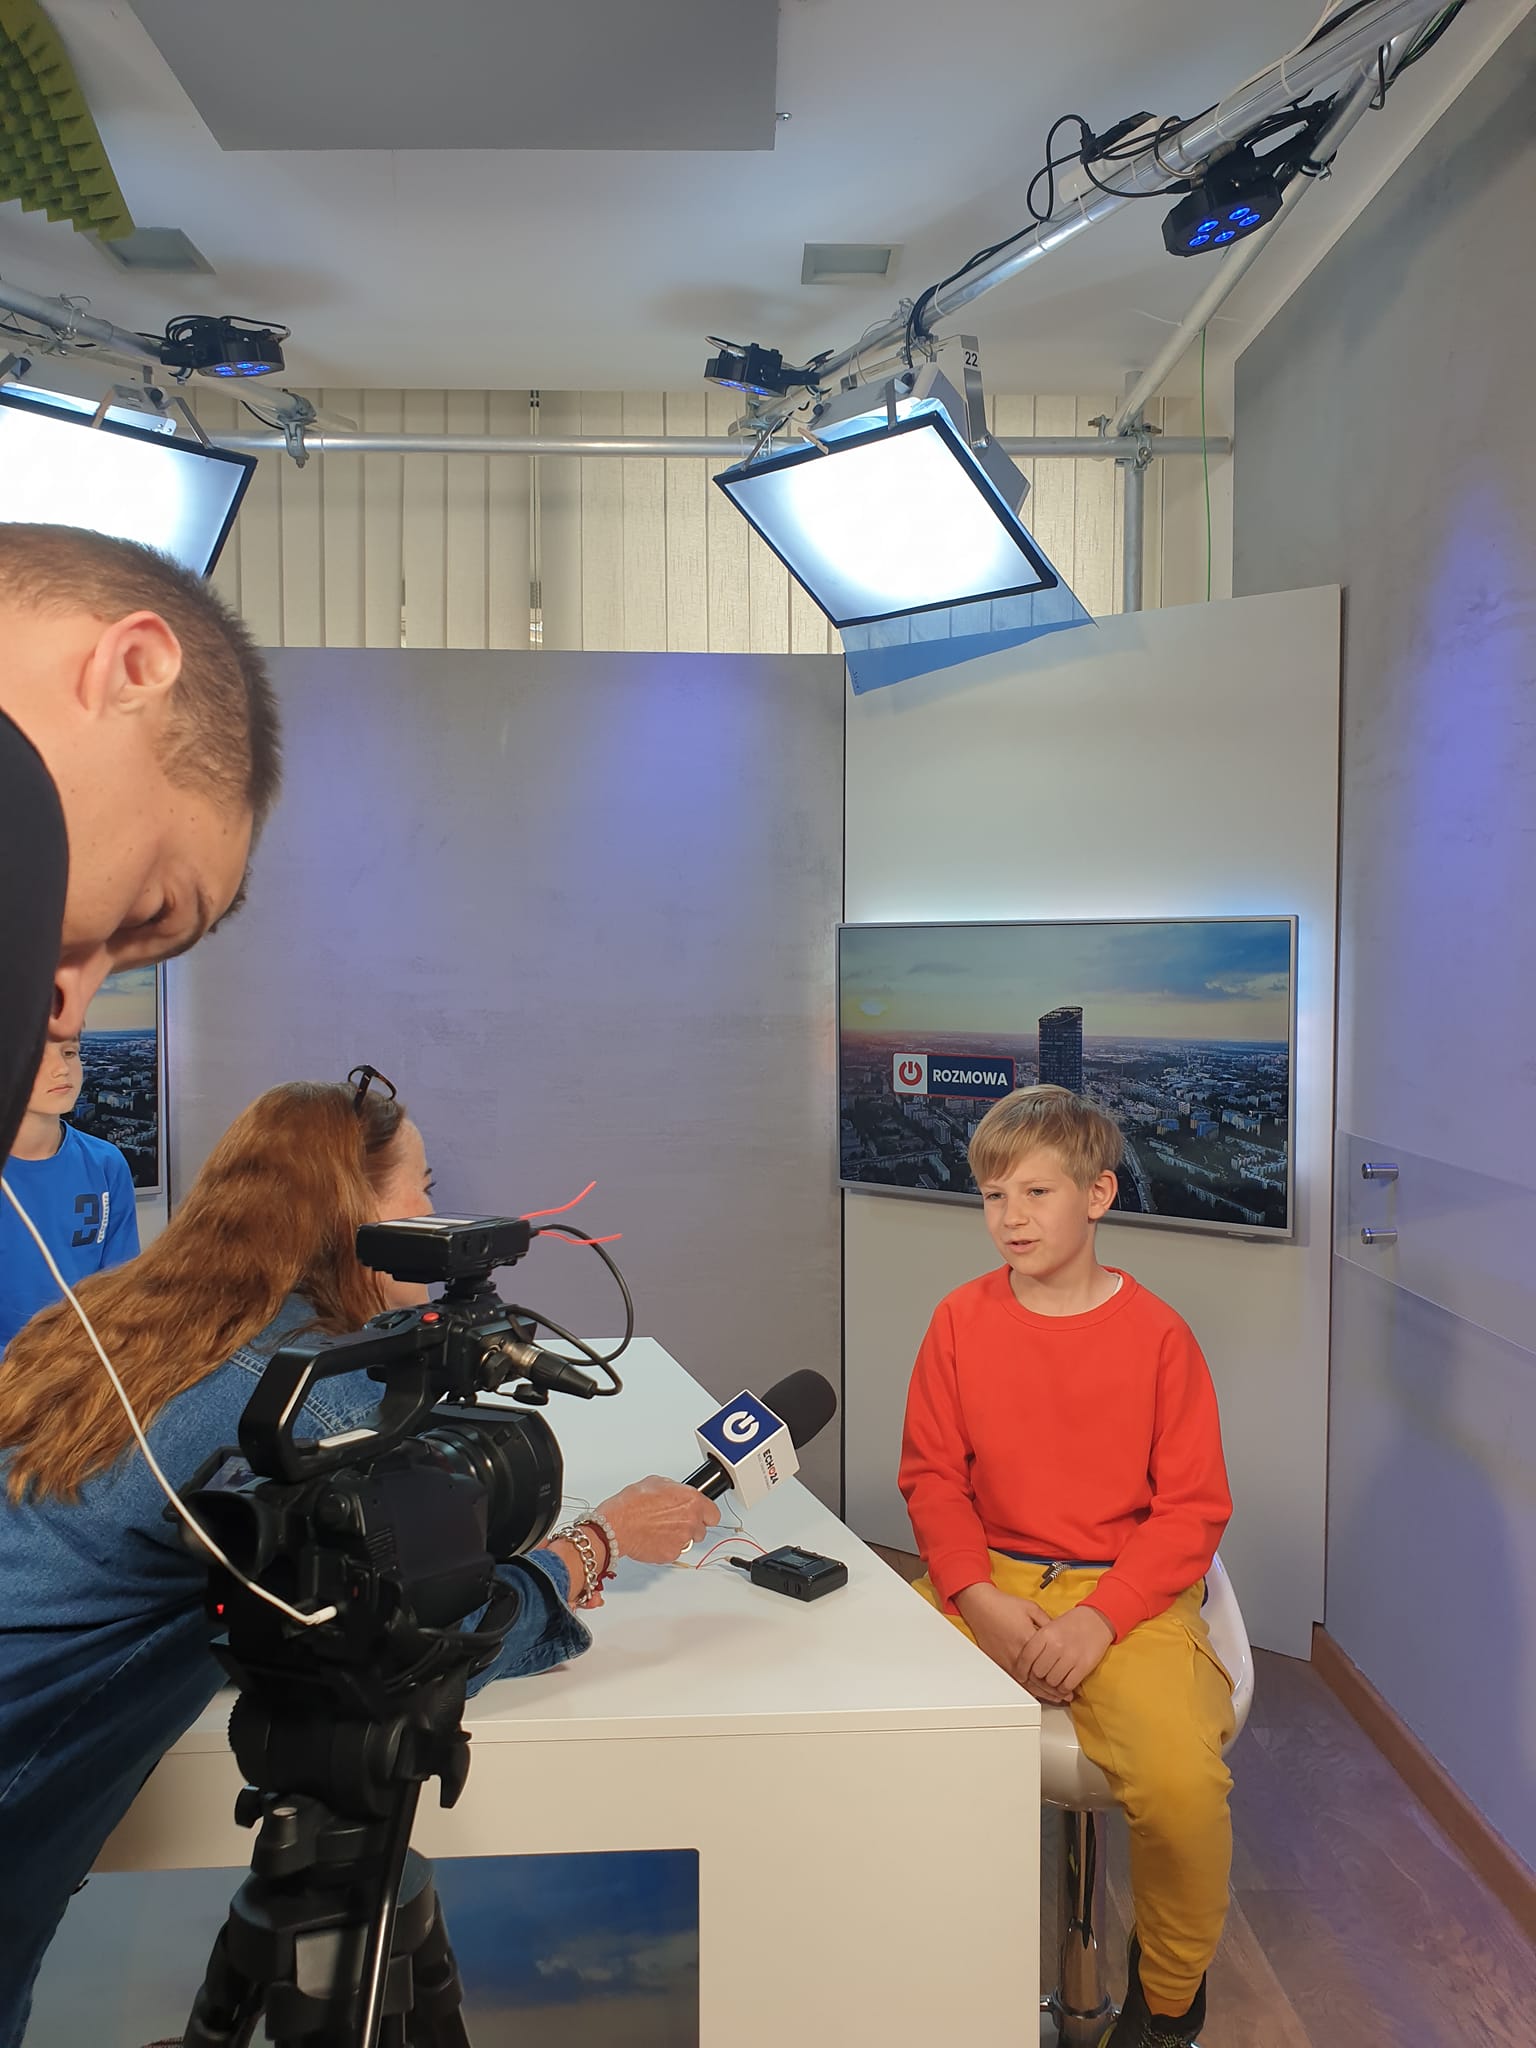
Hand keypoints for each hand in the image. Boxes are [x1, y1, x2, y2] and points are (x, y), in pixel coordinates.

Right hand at [598, 1475, 720, 1564]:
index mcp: (691, 1501)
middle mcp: (690, 1521)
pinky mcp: (671, 1554)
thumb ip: (674, 1489)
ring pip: (688, 1541)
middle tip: (674, 1521)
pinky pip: (674, 1551)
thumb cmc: (630, 1505)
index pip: (714, 1513)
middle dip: (691, 1526)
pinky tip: (654, 1538)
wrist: (615, 1526)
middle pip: (702, 1529)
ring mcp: (682, 1540)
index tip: (702, 1515)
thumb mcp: (655, 1482)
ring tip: (660, 1529)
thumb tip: (677, 1492)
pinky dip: (666, 1547)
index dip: (706, 1514)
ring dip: (679, 1537)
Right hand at [954, 1583, 1057, 1689]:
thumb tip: (1061, 1634)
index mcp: (1028, 1640)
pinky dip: (1028, 1688)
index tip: (1071, 1682)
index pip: (1049, 1664)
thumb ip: (1048, 1622)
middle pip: (1039, 1679)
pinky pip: (1016, 1680)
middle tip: (1067, 1695)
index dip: (1062, 1675)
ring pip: (1028, 1683)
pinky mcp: (1000, 1663)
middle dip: (1054, 1690)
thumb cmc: (1004, 1605)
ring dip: (1042, 1692)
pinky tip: (1036, 1691)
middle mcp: (1018, 1654)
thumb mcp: (1031, 1608)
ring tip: (1055, 1697)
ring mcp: (1007, 1661)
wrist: (981, 1606)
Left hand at [1015, 1604, 1113, 1698]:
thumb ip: (1037, 1643)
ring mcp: (1070, 1656)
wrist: (1096, 1619)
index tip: (1022, 1676)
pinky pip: (1067, 1685)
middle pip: (1038, 1672)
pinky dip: (1064, 1688)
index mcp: (1045, 1634)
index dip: (1022, 1670)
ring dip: (1052, 1684)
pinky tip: (1065, 1683)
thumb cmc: (1071, 1624)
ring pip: (1052, 1681)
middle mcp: (1056, 1645)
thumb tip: (1024, 1663)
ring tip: (1055, 1678)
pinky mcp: (1083, 1666)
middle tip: (1042, 1676)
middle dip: (1038, 1677)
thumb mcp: (1049, 1626)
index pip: (1026, 1657)